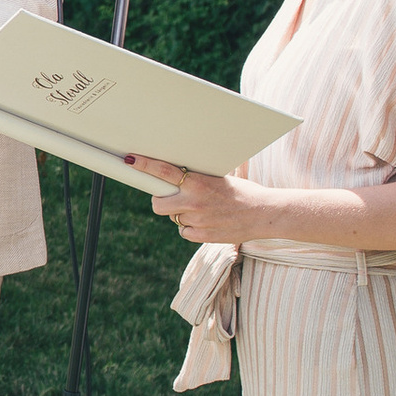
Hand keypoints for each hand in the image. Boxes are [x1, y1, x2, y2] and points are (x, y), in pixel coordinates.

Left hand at [129, 155, 255, 246]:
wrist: (264, 213)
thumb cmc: (242, 192)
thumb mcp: (219, 179)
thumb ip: (196, 180)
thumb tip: (175, 177)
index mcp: (199, 182)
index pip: (164, 171)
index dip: (145, 165)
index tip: (130, 159)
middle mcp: (195, 201)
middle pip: (158, 204)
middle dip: (161, 201)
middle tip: (172, 198)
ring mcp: (198, 220)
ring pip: (173, 218)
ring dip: (180, 214)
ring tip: (200, 209)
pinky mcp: (203, 236)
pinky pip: (184, 232)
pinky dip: (191, 228)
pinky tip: (207, 221)